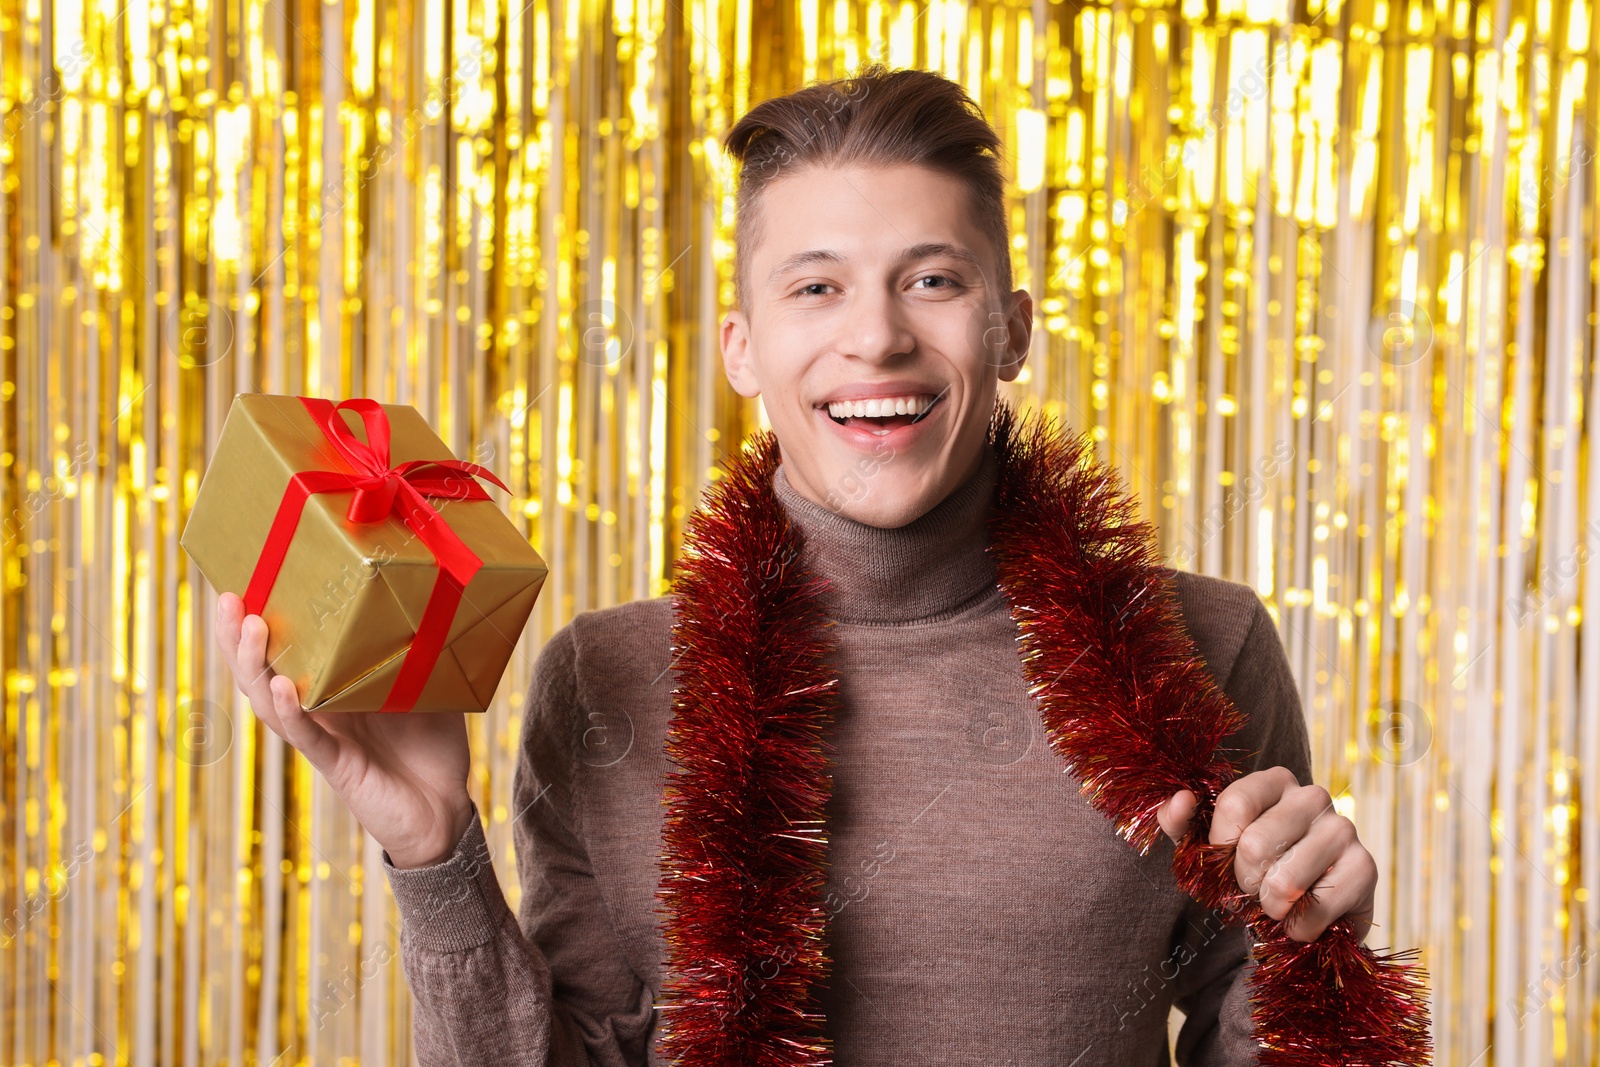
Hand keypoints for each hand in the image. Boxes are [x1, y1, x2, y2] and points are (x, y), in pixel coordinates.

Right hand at [214, 591, 475, 868]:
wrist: (445, 810)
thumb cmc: (433, 748)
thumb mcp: (431, 688)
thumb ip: (422, 653)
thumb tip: (429, 601)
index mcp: (335, 688)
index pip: (291, 651)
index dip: (267, 621)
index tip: (249, 582)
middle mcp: (319, 711)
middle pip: (263, 672)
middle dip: (239, 637)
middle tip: (228, 598)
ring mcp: (324, 738)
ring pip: (272, 702)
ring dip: (256, 665)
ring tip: (247, 626)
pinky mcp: (337, 766)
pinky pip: (307, 736)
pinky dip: (293, 711)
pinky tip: (282, 686)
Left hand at [1157, 767, 1376, 942]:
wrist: (1297, 916)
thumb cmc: (1249, 871)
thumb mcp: (1204, 846)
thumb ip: (1178, 822)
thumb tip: (1180, 799)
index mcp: (1274, 782)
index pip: (1234, 804)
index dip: (1221, 846)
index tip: (1226, 861)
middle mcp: (1313, 796)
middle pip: (1255, 844)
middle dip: (1245, 883)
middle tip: (1256, 888)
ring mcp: (1344, 829)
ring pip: (1285, 880)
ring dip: (1271, 908)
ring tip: (1278, 903)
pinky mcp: (1366, 868)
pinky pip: (1315, 909)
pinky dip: (1299, 928)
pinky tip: (1303, 920)